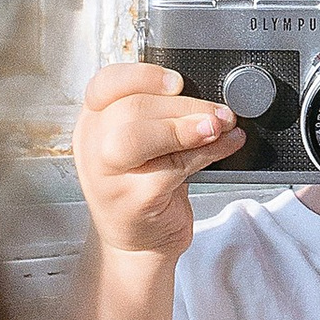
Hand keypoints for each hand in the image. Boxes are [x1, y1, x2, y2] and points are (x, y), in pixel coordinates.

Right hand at [71, 60, 242, 263]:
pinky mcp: (134, 200)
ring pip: (138, 136)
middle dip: (183, 105)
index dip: (144, 76)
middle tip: (218, 112)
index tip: (177, 82)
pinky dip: (206, 153)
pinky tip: (225, 146)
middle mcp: (93, 147)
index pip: (105, 84)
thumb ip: (163, 116)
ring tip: (218, 127)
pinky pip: (173, 167)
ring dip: (185, 127)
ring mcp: (109, 177)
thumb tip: (208, 97)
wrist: (138, 243)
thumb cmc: (143, 187)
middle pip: (130, 108)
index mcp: (94, 123)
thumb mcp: (144, 145)